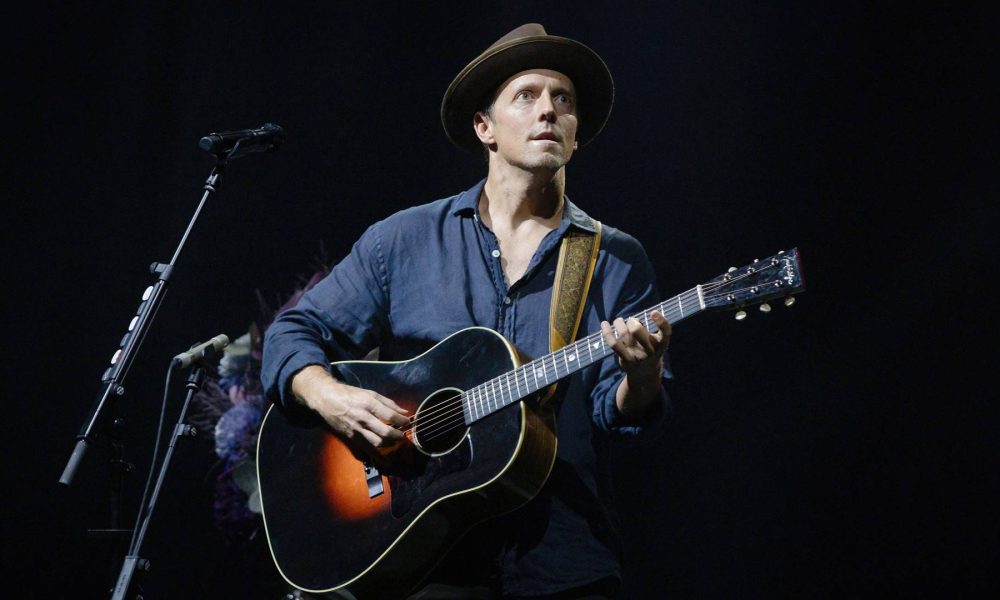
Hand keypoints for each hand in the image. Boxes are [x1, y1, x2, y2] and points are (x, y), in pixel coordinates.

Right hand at [291, 365, 409, 447]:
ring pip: (377, 442)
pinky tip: (387, 462)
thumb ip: (388, 403)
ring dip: (390, 443)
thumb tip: (404, 411)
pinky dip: (378, 457)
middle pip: (385, 431)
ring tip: (395, 440)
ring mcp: (356, 429)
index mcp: (368, 404)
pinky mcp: (351, 437)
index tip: (408, 422)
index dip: (402, 421)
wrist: (327, 399)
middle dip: (398, 435)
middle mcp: (363, 418)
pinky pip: (367, 449)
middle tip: (403, 434)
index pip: (390, 415)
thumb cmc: (350, 394)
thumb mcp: (370, 393)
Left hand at [600, 311, 670, 377]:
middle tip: (632, 322)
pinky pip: (614, 344)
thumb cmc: (648, 349)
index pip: (666, 332)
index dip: (661, 322)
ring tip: (619, 321)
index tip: (653, 312)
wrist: (644, 373)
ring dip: (619, 323)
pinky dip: (607, 332)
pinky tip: (604, 324)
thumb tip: (631, 319)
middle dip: (631, 321)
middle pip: (637, 330)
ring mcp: (638, 357)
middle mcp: (651, 351)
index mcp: (661, 344)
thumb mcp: (653, 341)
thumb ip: (645, 329)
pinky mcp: (626, 360)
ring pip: (624, 334)